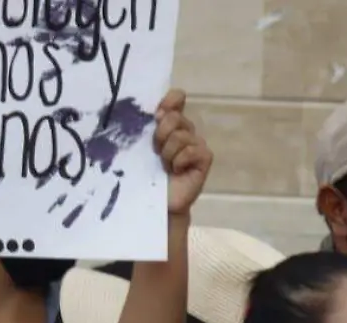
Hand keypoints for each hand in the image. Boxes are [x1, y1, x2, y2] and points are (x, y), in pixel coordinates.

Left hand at [156, 89, 212, 216]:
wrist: (157, 200)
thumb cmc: (146, 172)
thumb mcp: (141, 145)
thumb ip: (147, 125)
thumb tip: (158, 111)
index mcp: (171, 123)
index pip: (177, 98)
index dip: (169, 101)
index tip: (157, 114)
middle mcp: (186, 130)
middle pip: (174, 117)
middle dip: (160, 135)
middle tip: (156, 152)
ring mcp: (197, 144)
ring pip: (181, 135)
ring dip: (167, 153)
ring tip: (165, 166)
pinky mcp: (205, 158)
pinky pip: (191, 150)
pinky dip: (179, 161)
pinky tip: (177, 172)